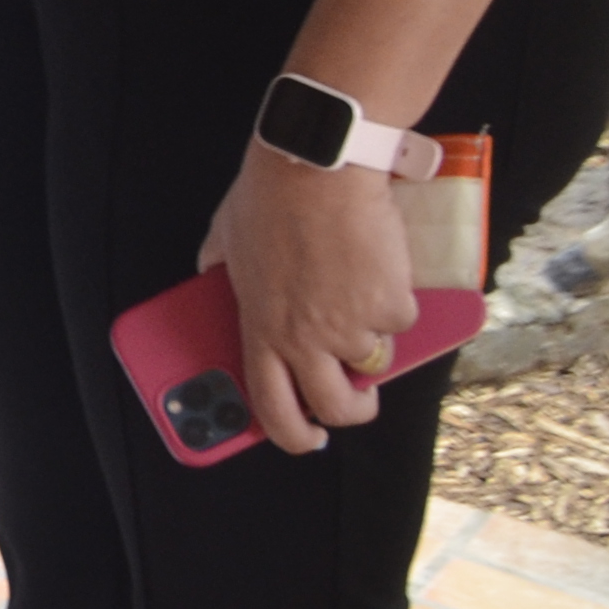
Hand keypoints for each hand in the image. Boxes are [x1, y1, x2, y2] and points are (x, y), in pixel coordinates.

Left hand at [196, 143, 421, 454]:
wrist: (317, 169)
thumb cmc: (267, 197)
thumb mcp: (225, 238)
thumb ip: (218, 268)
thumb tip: (207, 277)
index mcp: (261, 329)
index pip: (271, 405)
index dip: (291, 434)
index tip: (306, 439)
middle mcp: (304, 339)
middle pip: (336, 407)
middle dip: (353, 410)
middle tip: (359, 397)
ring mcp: (348, 327)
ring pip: (375, 360)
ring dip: (374, 339)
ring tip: (362, 296)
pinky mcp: (387, 307)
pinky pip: (401, 318)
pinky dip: (396, 298)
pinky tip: (377, 263)